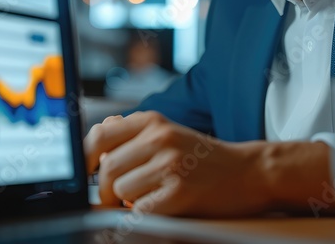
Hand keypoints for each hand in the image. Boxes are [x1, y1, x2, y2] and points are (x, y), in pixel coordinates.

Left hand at [83, 111, 274, 216]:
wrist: (250, 172)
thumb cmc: (202, 158)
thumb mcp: (167, 134)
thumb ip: (131, 136)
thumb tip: (92, 146)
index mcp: (152, 121)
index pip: (99, 135)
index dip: (84, 159)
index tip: (84, 174)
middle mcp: (160, 137)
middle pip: (106, 170)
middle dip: (106, 191)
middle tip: (116, 198)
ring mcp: (171, 164)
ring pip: (120, 191)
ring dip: (128, 202)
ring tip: (149, 198)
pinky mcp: (180, 192)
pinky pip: (140, 210)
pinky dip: (144, 214)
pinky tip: (160, 207)